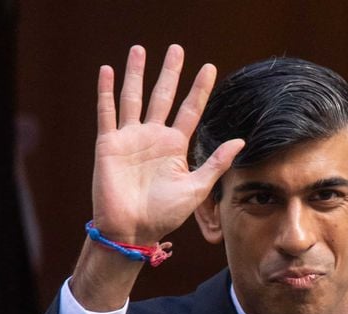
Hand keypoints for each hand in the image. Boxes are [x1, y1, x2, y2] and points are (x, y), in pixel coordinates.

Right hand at [91, 44, 243, 244]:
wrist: (133, 230)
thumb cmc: (165, 214)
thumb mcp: (197, 188)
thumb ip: (216, 162)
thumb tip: (240, 141)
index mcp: (175, 146)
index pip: (190, 110)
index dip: (199, 89)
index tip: (209, 68)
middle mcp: (153, 137)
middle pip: (163, 96)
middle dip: (170, 73)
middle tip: (177, 49)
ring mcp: (130, 138)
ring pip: (133, 97)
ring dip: (135, 74)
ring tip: (139, 50)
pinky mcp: (109, 144)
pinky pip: (107, 112)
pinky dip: (106, 91)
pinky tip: (108, 71)